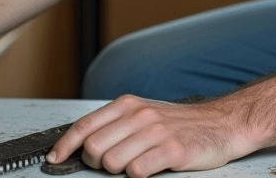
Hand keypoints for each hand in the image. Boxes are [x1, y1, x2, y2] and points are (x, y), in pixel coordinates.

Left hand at [47, 94, 256, 176]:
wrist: (221, 124)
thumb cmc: (179, 123)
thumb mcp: (144, 114)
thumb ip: (115, 125)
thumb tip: (81, 144)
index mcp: (129, 105)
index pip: (85, 125)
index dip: (64, 146)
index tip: (54, 159)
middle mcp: (140, 115)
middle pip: (94, 149)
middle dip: (97, 164)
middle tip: (113, 164)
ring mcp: (156, 131)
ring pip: (112, 162)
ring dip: (118, 172)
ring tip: (135, 165)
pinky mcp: (173, 150)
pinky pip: (137, 171)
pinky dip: (139, 175)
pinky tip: (150, 169)